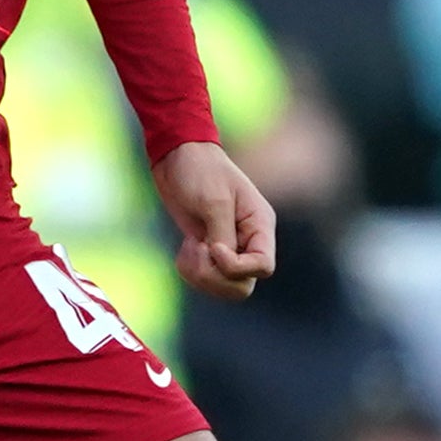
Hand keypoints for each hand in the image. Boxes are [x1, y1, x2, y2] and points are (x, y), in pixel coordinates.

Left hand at [153, 140, 275, 300]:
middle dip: (215, 276)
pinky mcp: (208, 249)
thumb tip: (224, 263)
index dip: (236, 267)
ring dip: (201, 276)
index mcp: (260, 226)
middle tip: (196, 250)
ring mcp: (228, 247)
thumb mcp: (213, 200)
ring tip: (188, 250)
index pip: (263, 267)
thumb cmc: (200, 170)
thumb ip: (223, 234)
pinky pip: (207, 278)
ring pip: (224, 286)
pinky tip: (184, 250)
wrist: (176, 155)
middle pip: (243, 284)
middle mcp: (248, 240)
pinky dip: (192, 272)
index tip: (211, 246)